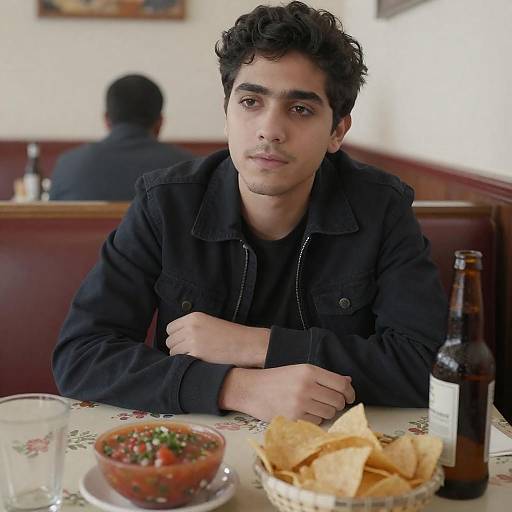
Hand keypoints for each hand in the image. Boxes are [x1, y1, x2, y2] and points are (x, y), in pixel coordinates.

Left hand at [165, 312, 269, 366]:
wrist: (247, 344)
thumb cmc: (231, 336)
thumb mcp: (210, 324)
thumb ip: (192, 328)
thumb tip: (175, 339)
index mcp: (193, 317)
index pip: (170, 328)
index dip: (176, 337)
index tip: (184, 343)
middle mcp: (191, 327)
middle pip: (169, 341)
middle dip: (177, 348)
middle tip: (191, 352)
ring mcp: (192, 340)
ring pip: (173, 353)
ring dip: (181, 357)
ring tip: (197, 357)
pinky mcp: (196, 354)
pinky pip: (181, 362)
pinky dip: (187, 364)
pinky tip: (199, 363)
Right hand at [219, 364, 354, 423]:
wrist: (251, 389)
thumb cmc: (276, 379)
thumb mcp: (299, 370)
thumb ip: (324, 376)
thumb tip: (348, 381)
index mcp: (309, 370)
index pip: (341, 384)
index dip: (349, 392)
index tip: (349, 396)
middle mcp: (307, 386)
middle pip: (337, 400)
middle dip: (337, 403)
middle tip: (329, 402)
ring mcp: (301, 403)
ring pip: (329, 413)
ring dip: (326, 412)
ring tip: (314, 406)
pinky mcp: (294, 417)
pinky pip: (317, 422)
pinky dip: (315, 419)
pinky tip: (304, 412)